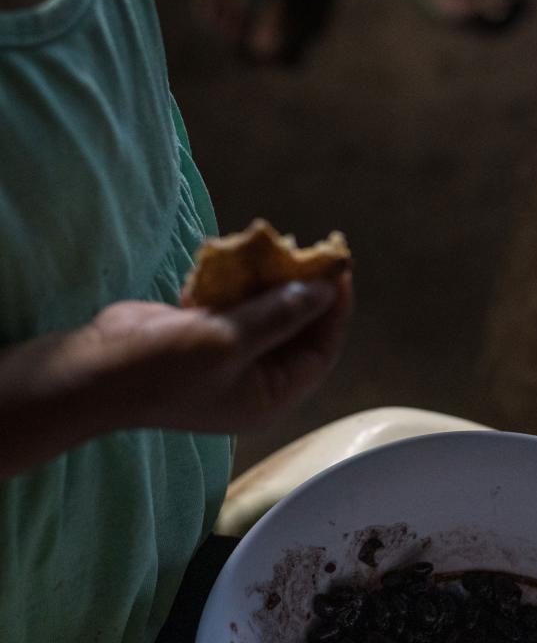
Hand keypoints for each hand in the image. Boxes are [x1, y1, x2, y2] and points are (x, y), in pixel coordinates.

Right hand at [85, 273, 352, 433]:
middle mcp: (255, 379)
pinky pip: (230, 304)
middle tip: (310, 251)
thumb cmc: (164, 368)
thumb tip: (323, 291)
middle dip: (301, 292)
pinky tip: (232, 256)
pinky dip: (232, 282)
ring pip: (262, 312)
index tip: (339, 273)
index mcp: (271, 396)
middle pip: (295, 330)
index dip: (334, 313)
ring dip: (266, 281)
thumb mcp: (230, 340)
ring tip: (273, 246)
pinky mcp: (201, 334)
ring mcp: (227, 356)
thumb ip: (279, 315)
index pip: (320, 352)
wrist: (92, 371)